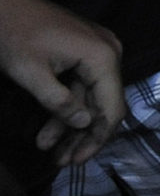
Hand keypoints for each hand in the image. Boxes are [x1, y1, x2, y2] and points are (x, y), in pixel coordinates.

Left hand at [0, 0, 121, 162]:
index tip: (77, 161)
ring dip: (70, 124)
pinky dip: (66, 105)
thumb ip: (60, 103)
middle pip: (103, 105)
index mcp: (102, 57)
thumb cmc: (11, 33)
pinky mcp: (85, 50)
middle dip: (82, 135)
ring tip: (49, 149)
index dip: (97, 138)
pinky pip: (82, 84)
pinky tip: (48, 127)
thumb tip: (85, 125)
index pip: (111, 108)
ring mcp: (98, 49)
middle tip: (63, 161)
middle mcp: (109, 52)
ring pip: (90, 98)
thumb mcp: (31, 74)